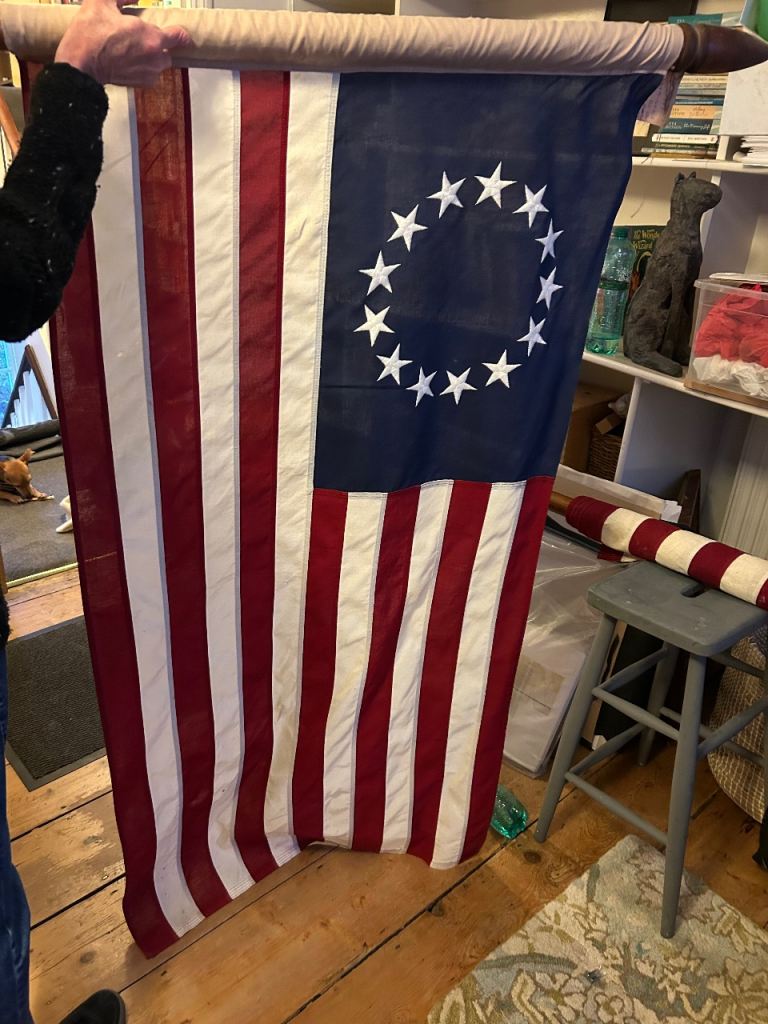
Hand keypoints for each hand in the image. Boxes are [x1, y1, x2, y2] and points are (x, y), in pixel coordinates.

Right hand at [55, 0, 190, 87]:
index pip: (179, 36)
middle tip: (140, 37)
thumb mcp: (102, 1)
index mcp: (152, 37)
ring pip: (159, 64)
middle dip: (158, 44)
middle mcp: (155, 58)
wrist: (79, 64)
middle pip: (168, 51)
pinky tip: (129, 60)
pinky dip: (143, 68)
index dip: (180, 33)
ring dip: (151, 57)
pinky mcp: (140, 84)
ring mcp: (149, 73)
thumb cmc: (90, 35)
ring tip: (132, 49)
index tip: (179, 33)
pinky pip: (150, 75)